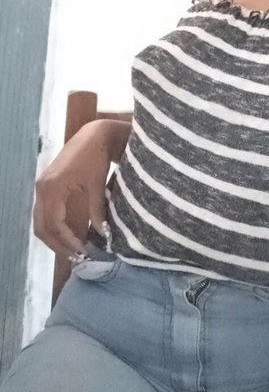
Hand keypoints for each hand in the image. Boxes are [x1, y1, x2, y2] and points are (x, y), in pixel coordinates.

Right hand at [33, 120, 114, 257]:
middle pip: (42, 227)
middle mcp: (42, 189)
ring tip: (74, 249)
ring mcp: (42, 187)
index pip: (54, 224)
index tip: (83, 252)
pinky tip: (70, 234)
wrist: (94, 135)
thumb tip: (103, 235)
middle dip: (58, 245)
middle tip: (77, 257)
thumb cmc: (97, 157)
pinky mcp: (47, 186)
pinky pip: (45, 213)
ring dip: (55, 238)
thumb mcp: (97, 185)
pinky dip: (55, 226)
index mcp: (52, 188)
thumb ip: (97, 210)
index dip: (67, 241)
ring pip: (41, 222)